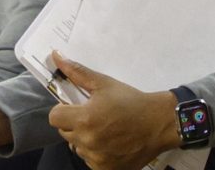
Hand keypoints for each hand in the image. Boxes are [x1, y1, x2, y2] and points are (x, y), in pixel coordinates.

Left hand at [45, 53, 178, 169]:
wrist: (160, 123)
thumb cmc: (131, 101)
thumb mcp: (103, 83)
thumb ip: (76, 72)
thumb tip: (55, 56)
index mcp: (84, 119)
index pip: (54, 118)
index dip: (63, 110)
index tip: (75, 107)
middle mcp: (88, 142)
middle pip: (64, 132)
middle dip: (73, 123)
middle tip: (92, 117)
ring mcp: (98, 158)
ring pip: (77, 147)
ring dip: (84, 139)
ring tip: (102, 130)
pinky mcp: (108, 169)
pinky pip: (90, 161)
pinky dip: (95, 153)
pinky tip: (109, 143)